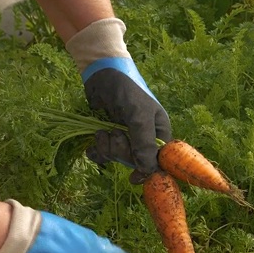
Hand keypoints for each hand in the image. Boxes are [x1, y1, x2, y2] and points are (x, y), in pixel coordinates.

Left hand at [83, 56, 171, 182]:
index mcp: (159, 133)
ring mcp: (126, 139)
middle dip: (121, 151)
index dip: (147, 170)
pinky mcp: (109, 138)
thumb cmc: (126, 90)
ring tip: (102, 131)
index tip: (133, 177)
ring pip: (118, 159)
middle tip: (115, 133)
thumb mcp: (138, 114)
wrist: (101, 75)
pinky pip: (104, 156)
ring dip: (107, 147)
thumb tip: (149, 171)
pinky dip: (96, 151)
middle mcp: (145, 138)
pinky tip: (93, 141)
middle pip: (135, 162)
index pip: (158, 161)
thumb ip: (144, 142)